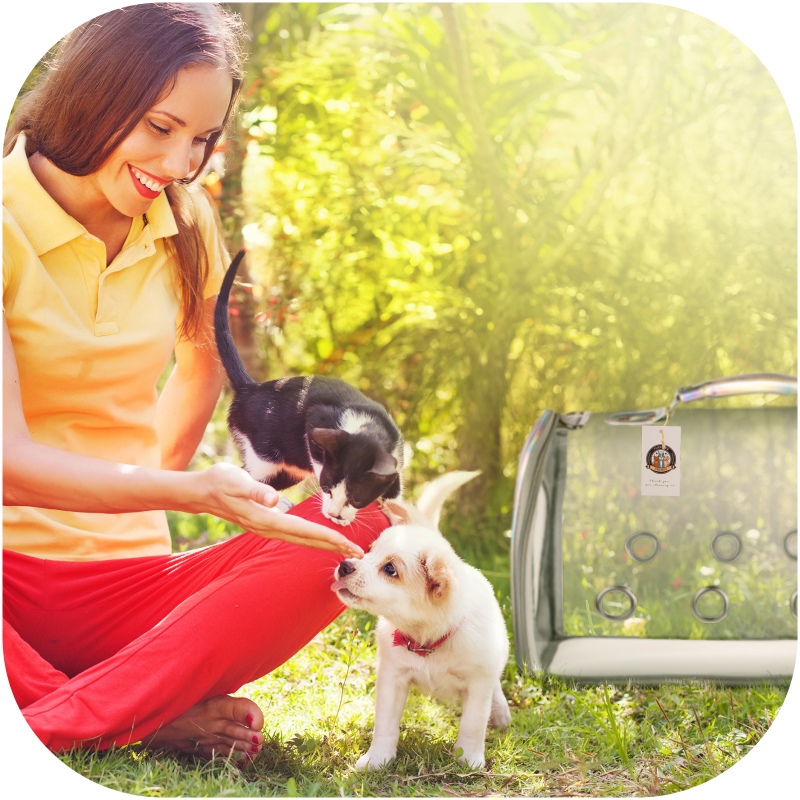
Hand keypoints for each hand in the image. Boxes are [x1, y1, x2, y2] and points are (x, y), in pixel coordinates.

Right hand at [199, 463, 363, 557]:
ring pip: (302, 539)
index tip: (348, 544)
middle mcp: (269, 527)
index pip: (305, 531)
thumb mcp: (236, 480)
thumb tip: (275, 499)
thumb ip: (256, 490)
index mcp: (266, 519)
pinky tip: (320, 537)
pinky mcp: (266, 522)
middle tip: (359, 554)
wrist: (201, 491)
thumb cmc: (220, 481)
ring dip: (325, 544)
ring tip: (346, 549)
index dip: (328, 537)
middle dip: (334, 547)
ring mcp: (267, 527)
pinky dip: (311, 537)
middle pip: (307, 540)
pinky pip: (295, 533)